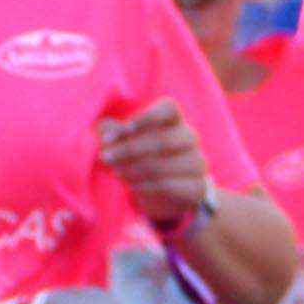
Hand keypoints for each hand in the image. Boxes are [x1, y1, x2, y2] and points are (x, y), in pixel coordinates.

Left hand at [96, 99, 212, 228]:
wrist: (162, 193)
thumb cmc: (139, 158)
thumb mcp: (122, 143)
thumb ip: (113, 133)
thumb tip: (105, 127)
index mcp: (174, 120)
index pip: (168, 109)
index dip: (144, 118)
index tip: (119, 132)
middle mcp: (189, 138)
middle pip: (164, 140)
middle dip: (129, 149)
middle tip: (105, 157)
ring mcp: (197, 162)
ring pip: (167, 166)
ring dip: (136, 170)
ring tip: (118, 173)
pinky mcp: (198, 187)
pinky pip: (172, 186)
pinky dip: (148, 187)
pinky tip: (133, 186)